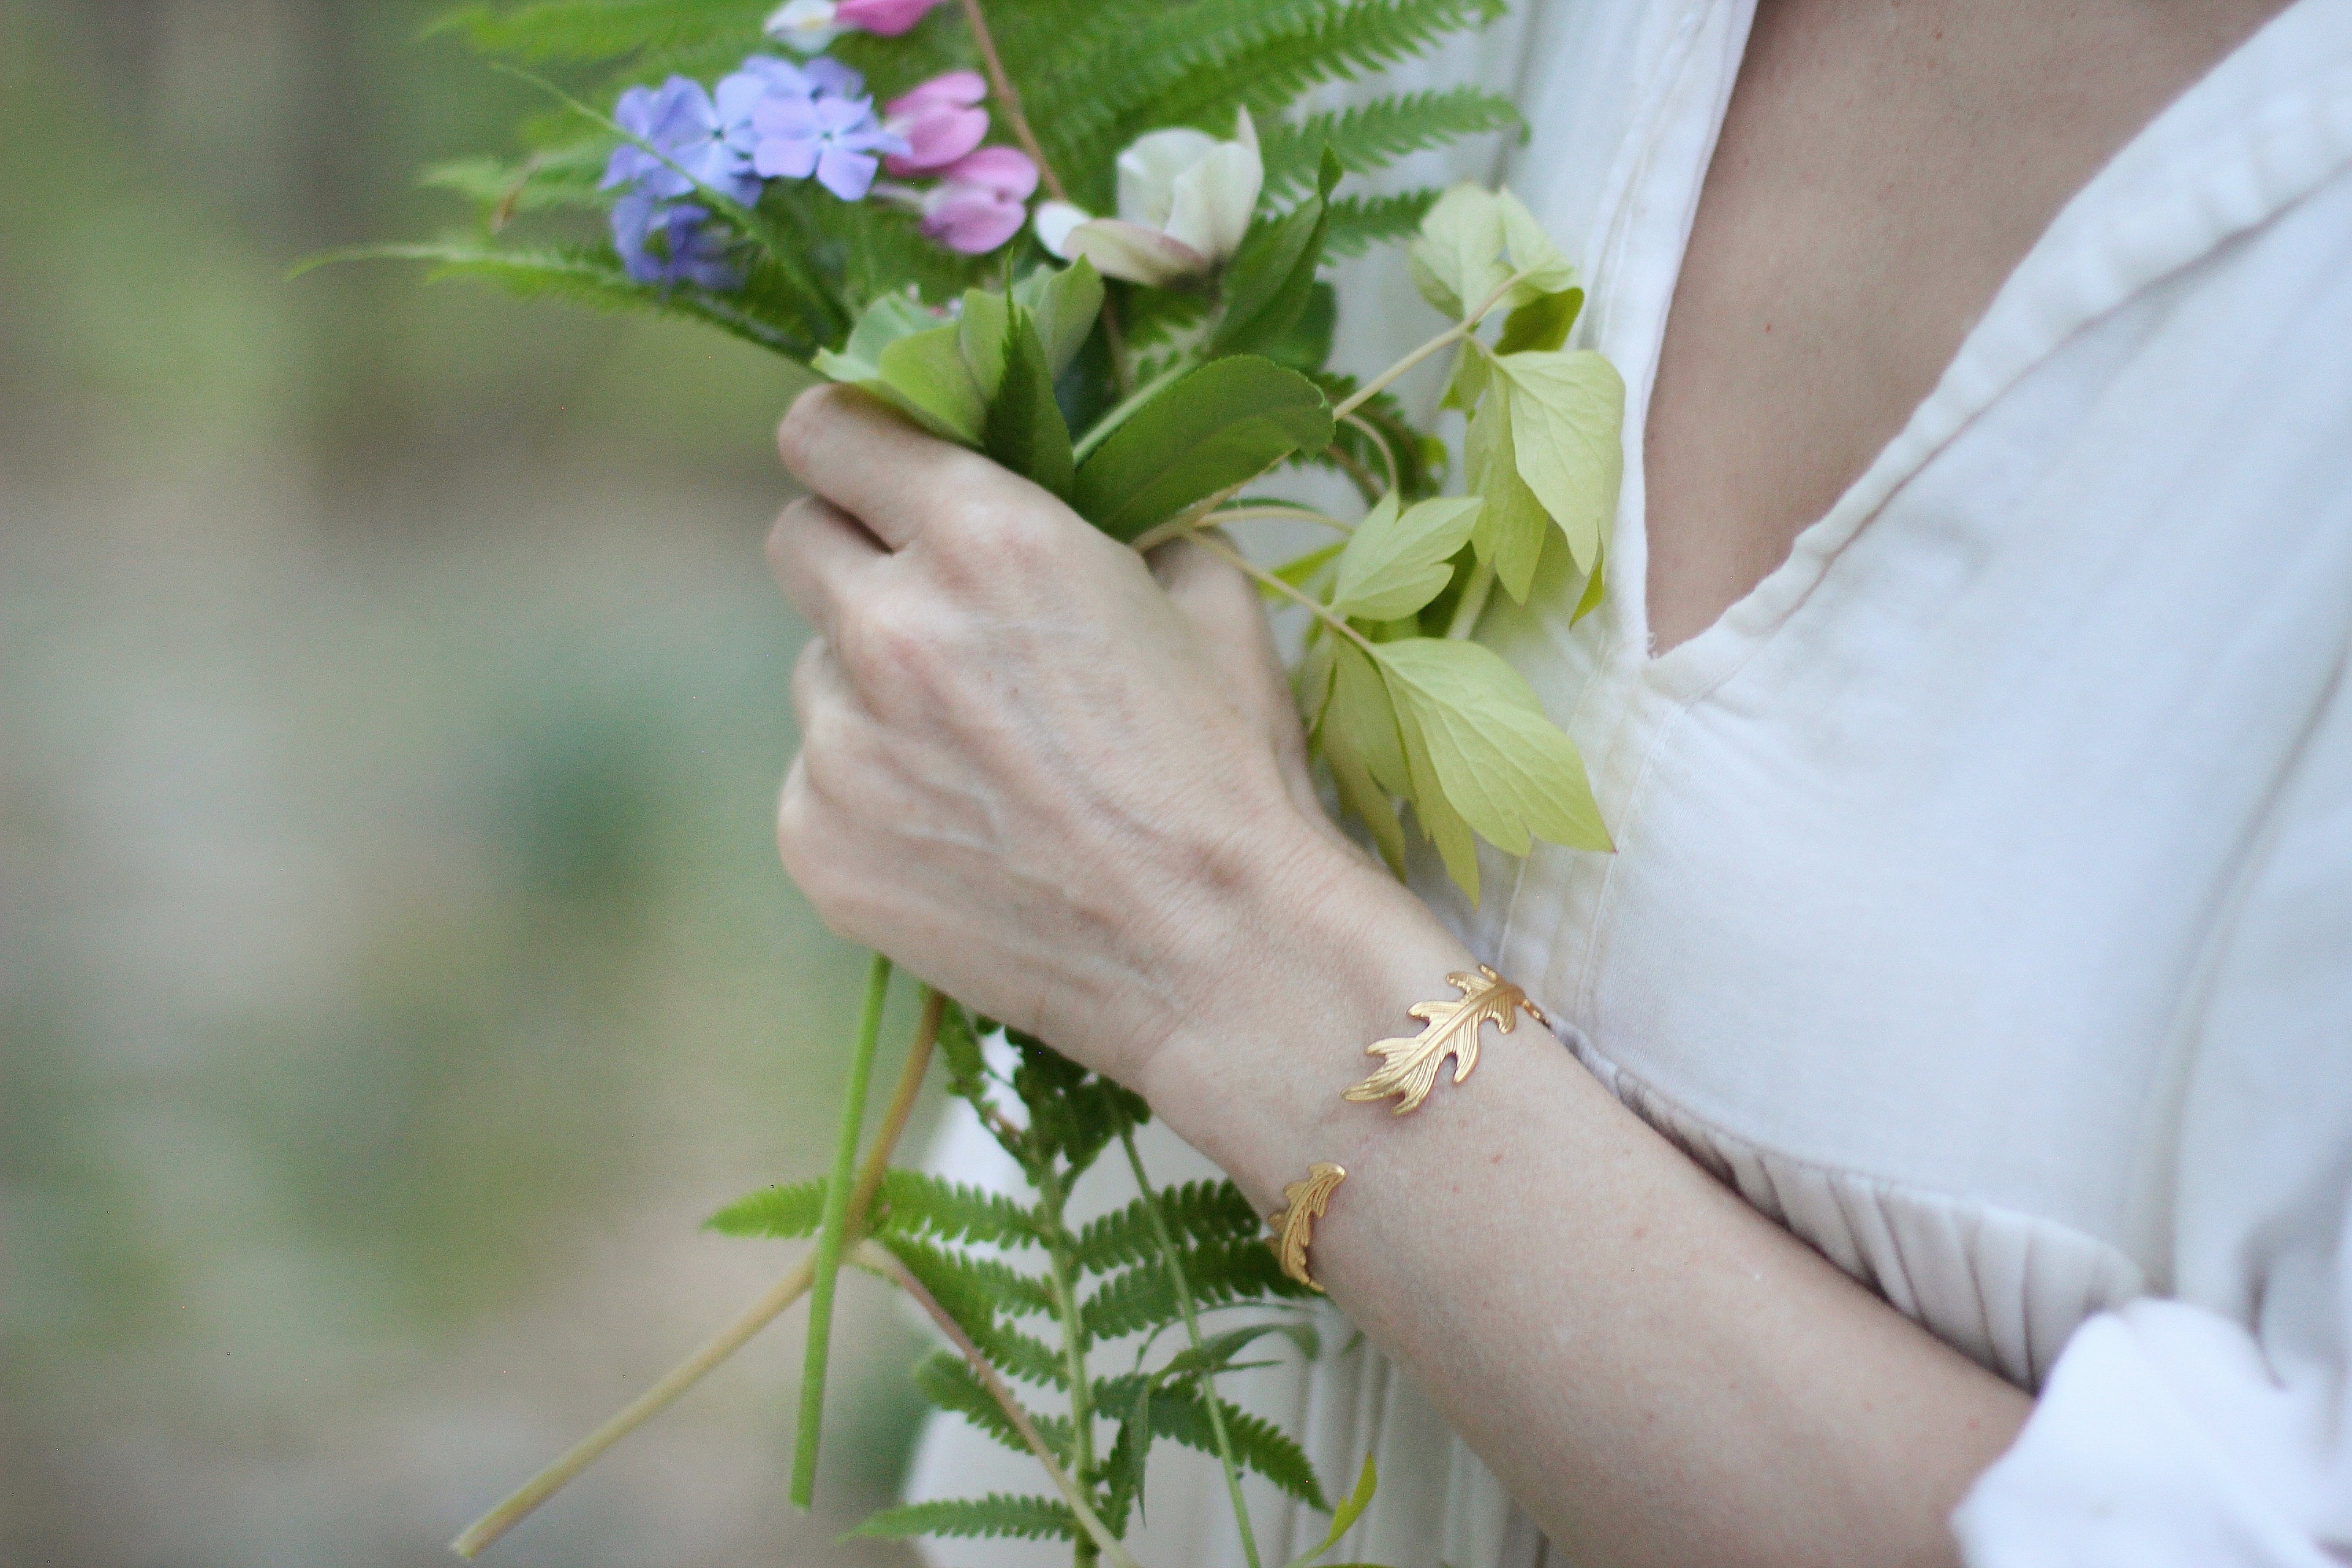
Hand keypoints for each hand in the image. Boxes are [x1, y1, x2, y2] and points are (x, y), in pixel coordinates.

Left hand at [767, 384, 1365, 1085]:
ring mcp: (840, 743)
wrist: (1221, 949)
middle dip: (856, 561)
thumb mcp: (1208, 598)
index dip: (852, 447)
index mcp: (983, 536)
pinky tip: (963, 834)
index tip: (872, 473)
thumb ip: (1122, 527)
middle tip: (933, 618)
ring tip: (981, 760)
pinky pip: (817, 782)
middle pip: (797, 542)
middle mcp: (889, 625)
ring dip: (874, 693)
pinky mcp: (816, 843)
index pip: (830, 432)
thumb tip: (1090, 517)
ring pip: (817, 676)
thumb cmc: (1228, 771)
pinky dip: (872, 796)